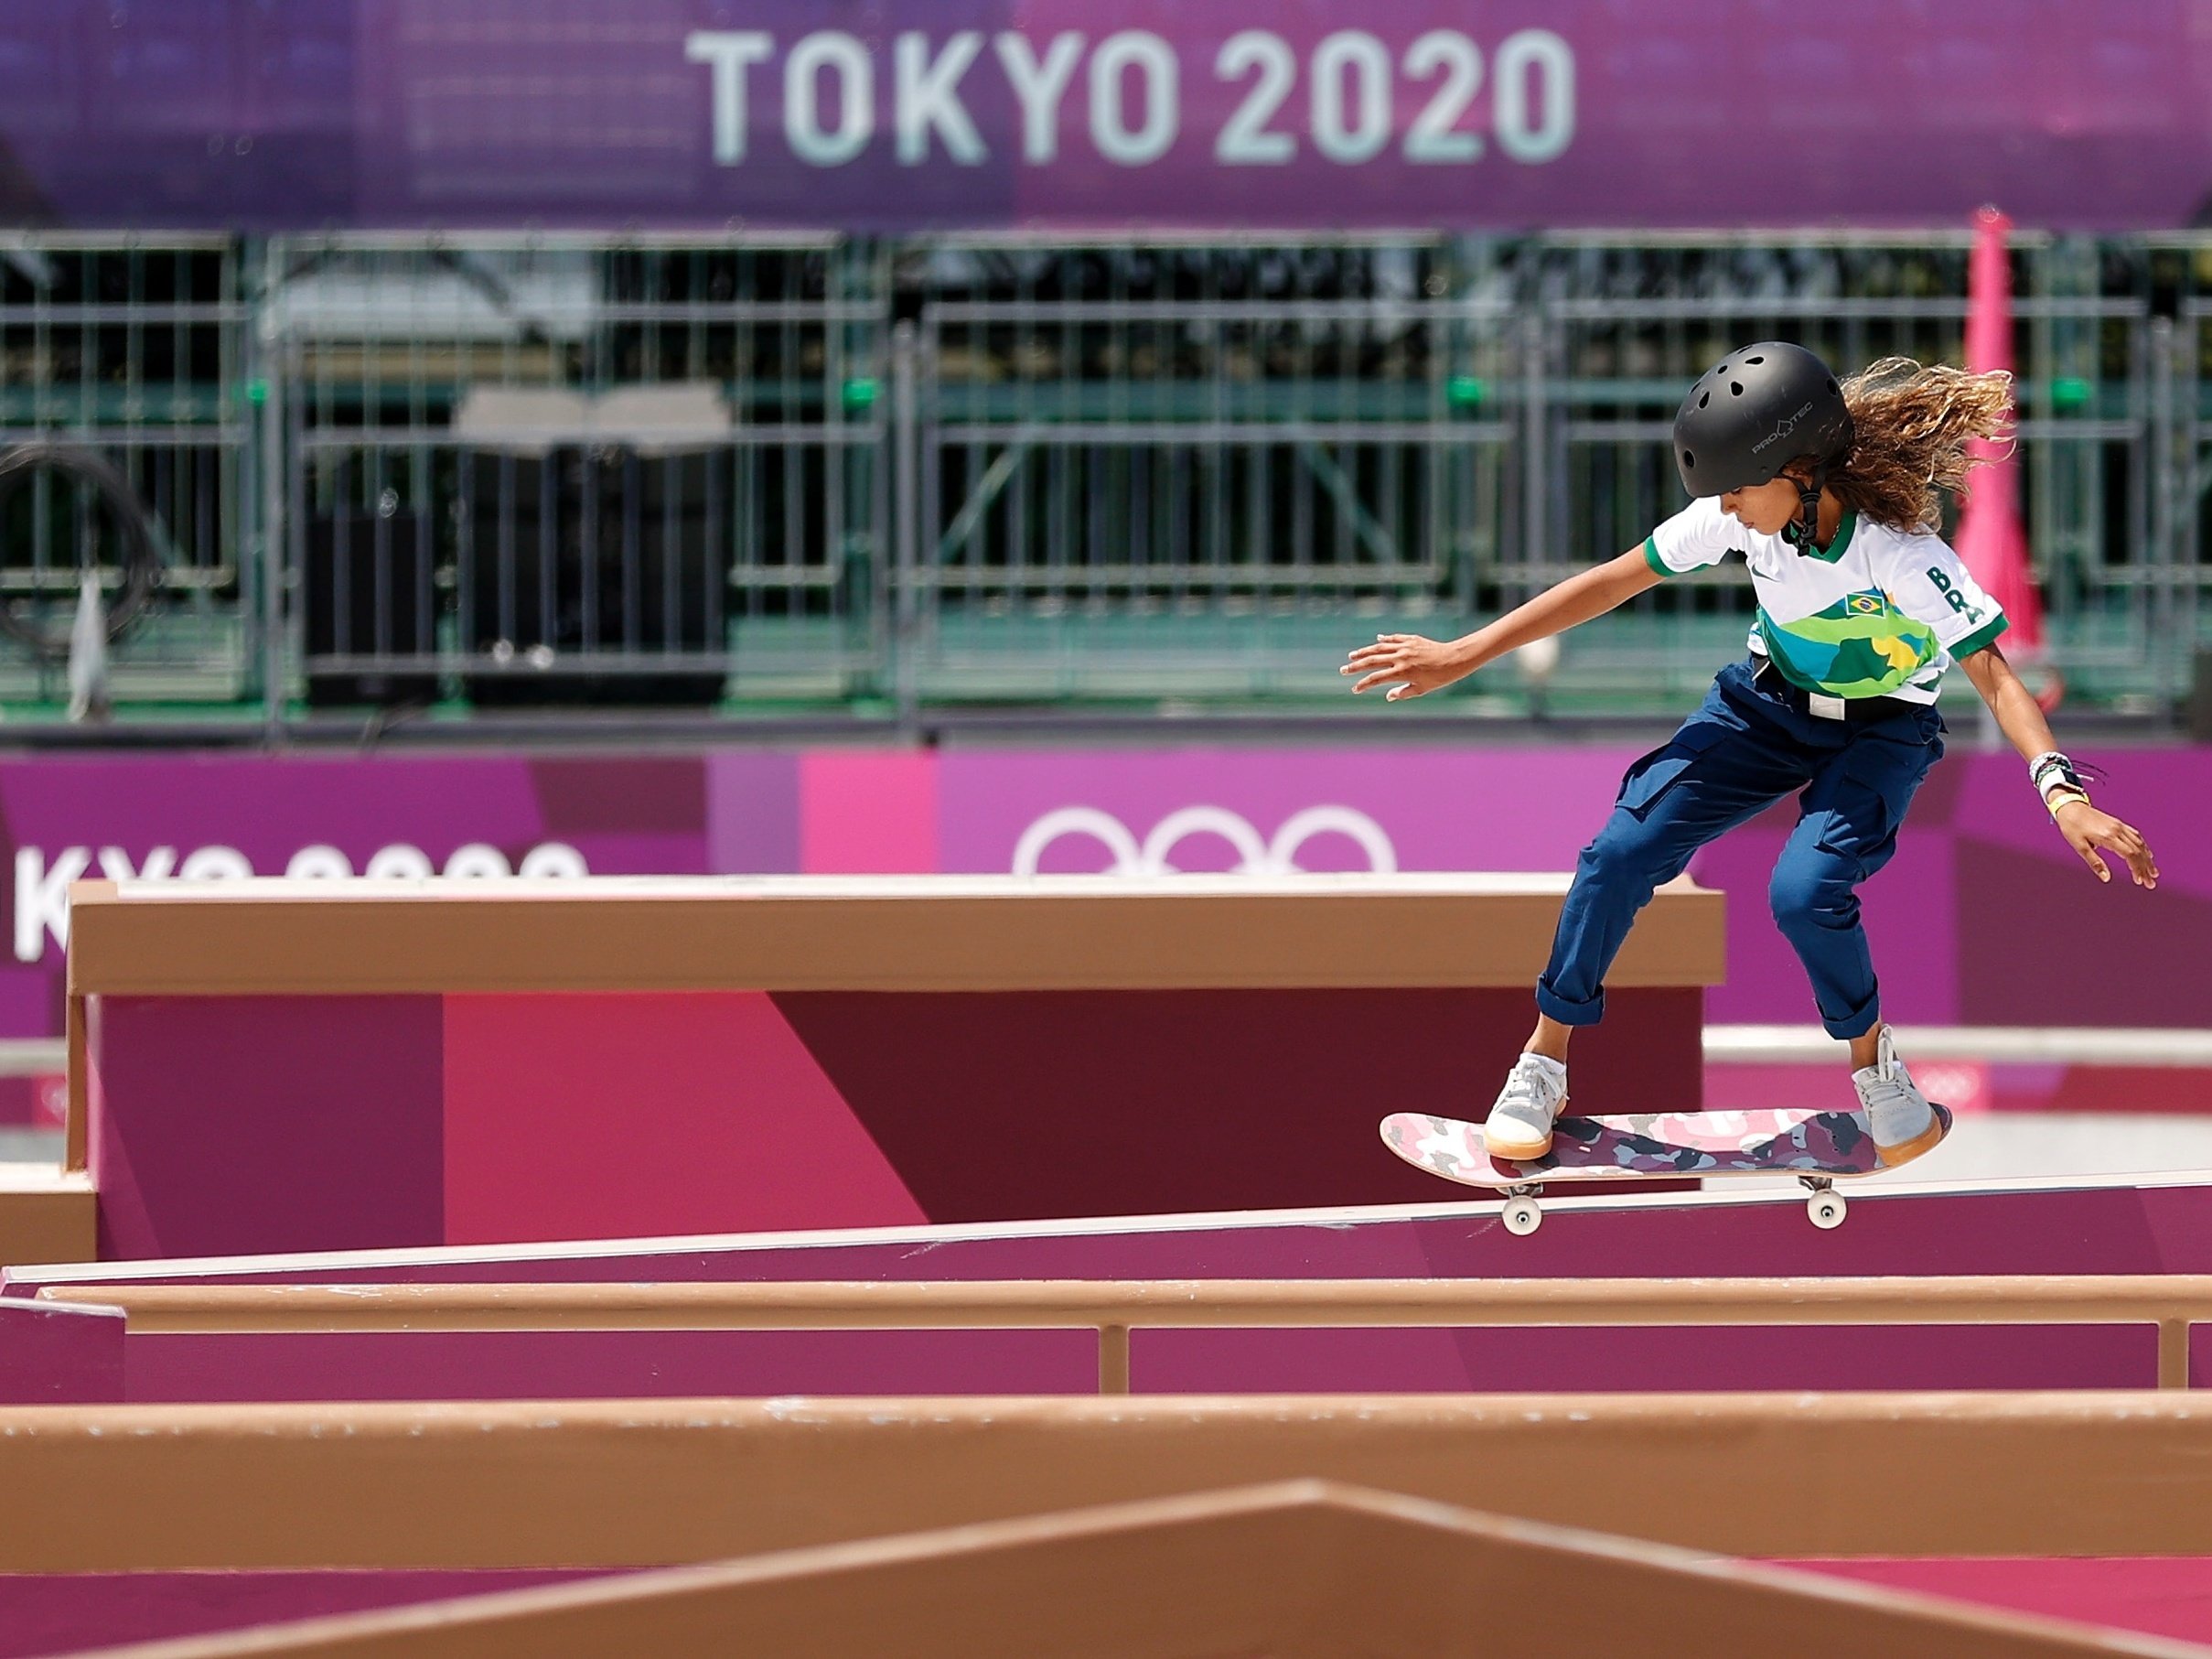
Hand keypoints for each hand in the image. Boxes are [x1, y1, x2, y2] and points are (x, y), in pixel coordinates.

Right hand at [1341, 634, 1468, 700]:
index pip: (1376, 679)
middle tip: (1343, 670)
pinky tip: (1377, 640)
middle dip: (1356, 666)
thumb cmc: (1439, 677)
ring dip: (1364, 652)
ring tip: (1352, 655)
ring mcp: (1405, 647)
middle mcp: (1400, 658)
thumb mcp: (1421, 689)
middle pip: (1372, 661)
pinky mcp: (1411, 639)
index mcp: (1401, 672)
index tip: (1355, 689)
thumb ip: (1403, 693)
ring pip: (1379, 648)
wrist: (1454, 659)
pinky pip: (1394, 639)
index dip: (1363, 684)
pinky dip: (1384, 640)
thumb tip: (1388, 696)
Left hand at [2055, 800, 2158, 887]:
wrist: (2070, 807)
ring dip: (2148, 859)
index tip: (2140, 881)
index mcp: (2108, 837)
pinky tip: (2147, 855)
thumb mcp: (2079, 846)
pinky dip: (2144, 846)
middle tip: (2151, 883)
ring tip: (2153, 872)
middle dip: (2146, 868)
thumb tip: (2106, 878)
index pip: (2129, 854)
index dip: (2137, 868)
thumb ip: (2094, 862)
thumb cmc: (2072, 827)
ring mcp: (2119, 826)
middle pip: (2138, 851)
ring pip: (2139, 843)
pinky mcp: (2118, 823)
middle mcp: (2117, 830)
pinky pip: (2136, 835)